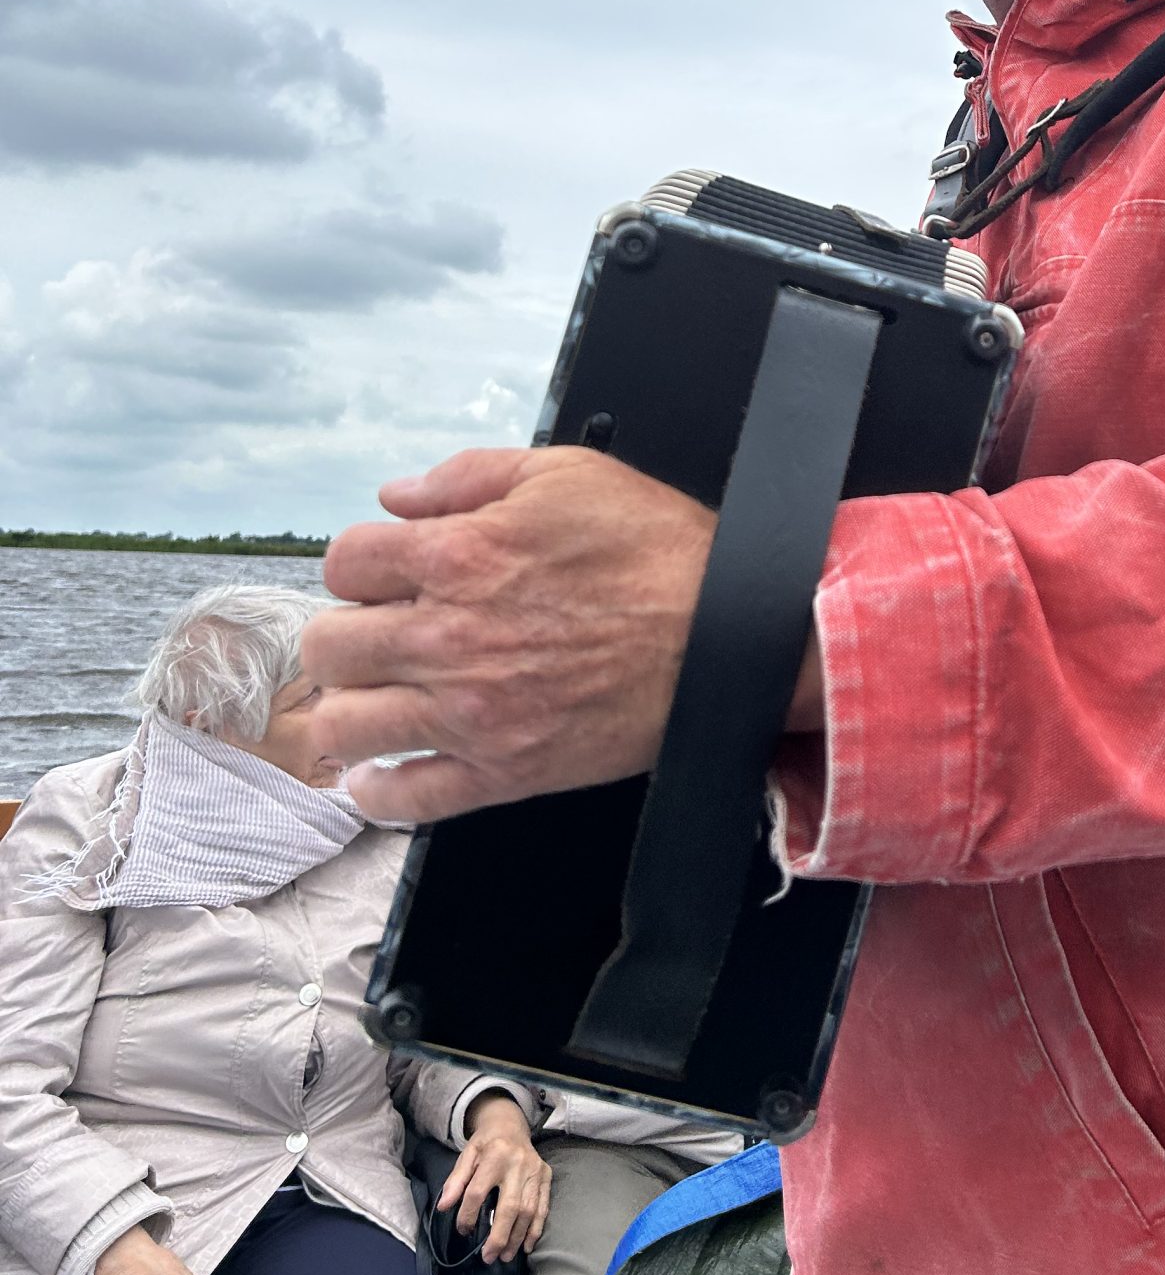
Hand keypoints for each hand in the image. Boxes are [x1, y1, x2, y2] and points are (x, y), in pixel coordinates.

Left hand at [303, 446, 718, 821]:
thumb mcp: (566, 475)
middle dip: (344, 636)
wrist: (726, 630)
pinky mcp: (502, 771)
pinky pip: (405, 800)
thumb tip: (396, 498)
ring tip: (375, 700)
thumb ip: (468, 476)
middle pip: (329, 648)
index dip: (360, 565)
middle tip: (376, 638)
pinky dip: (378, 791)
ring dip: (348, 712)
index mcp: (459, 554)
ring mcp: (470, 712)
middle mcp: (448, 636)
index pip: (345, 563)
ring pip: (346, 728)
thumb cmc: (656, 549)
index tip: (383, 576)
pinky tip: (379, 773)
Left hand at [440, 1094, 550, 1265]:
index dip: (467, 1215)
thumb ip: (456, 1180)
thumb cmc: (486, 1144)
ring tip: (505, 1256)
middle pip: (509, 1207)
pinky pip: (543, 1207)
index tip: (463, 1230)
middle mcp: (518, 1164)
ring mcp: (535, 1170)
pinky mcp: (546, 1176)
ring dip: (517, 1238)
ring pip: (529, 1211)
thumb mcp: (466, 1155)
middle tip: (488, 1258)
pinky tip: (527, 1246)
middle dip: (499, 1237)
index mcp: (495, 1156)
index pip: (478, 1192)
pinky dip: (536, 1229)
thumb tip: (444, 1207)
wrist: (510, 1125)